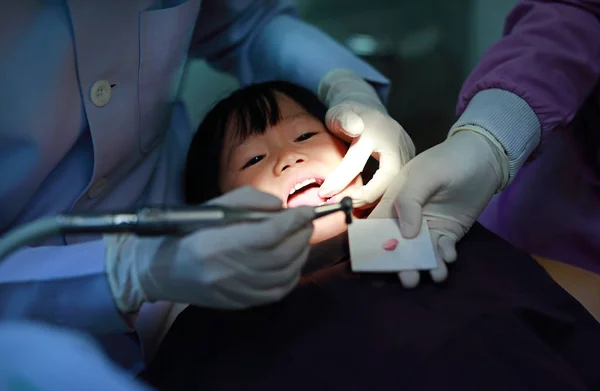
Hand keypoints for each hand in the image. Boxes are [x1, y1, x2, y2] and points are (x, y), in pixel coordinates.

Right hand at [105, 186, 314, 311]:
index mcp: (215, 244)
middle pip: (280, 255)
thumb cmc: (185, 232)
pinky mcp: (239, 303)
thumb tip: (281, 208)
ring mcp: (233, 291)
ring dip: (301, 255)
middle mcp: (226, 272)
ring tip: (302, 239)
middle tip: (306, 223)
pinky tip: (294, 262)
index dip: (293, 221)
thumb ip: (249, 201)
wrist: (158, 270)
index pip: (268, 234)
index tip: (307, 211)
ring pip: (284, 275)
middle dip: (301, 236)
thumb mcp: (213, 206)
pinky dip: (293, 276)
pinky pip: (277, 292)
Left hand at [317, 70, 414, 207]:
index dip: (340, 180)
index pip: (357, 161)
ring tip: (353, 207)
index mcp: (376, 131)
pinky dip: (383, 197)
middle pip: (388, 178)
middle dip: (366, 197)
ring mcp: (406, 153)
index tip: (324, 194)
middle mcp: (395, 143)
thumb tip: (354, 128)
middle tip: (345, 205)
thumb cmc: (348, 116)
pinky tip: (366, 205)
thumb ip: (343, 119)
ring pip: (397, 185)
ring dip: (376, 200)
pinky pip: (399, 186)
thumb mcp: (340, 113)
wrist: (369, 111)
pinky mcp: (410, 164)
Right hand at [370, 130, 506, 287]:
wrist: (485, 157)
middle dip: (402, 264)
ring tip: (436, 274)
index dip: (370, 245)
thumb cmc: (450, 160)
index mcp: (393, 201)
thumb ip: (410, 200)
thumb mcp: (426, 174)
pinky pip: (442, 250)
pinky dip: (445, 257)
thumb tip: (405, 235)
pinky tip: (450, 257)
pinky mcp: (448, 233)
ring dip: (426, 265)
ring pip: (421, 252)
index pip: (376, 227)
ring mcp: (428, 227)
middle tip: (409, 279)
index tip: (373, 265)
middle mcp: (407, 218)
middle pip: (397, 246)